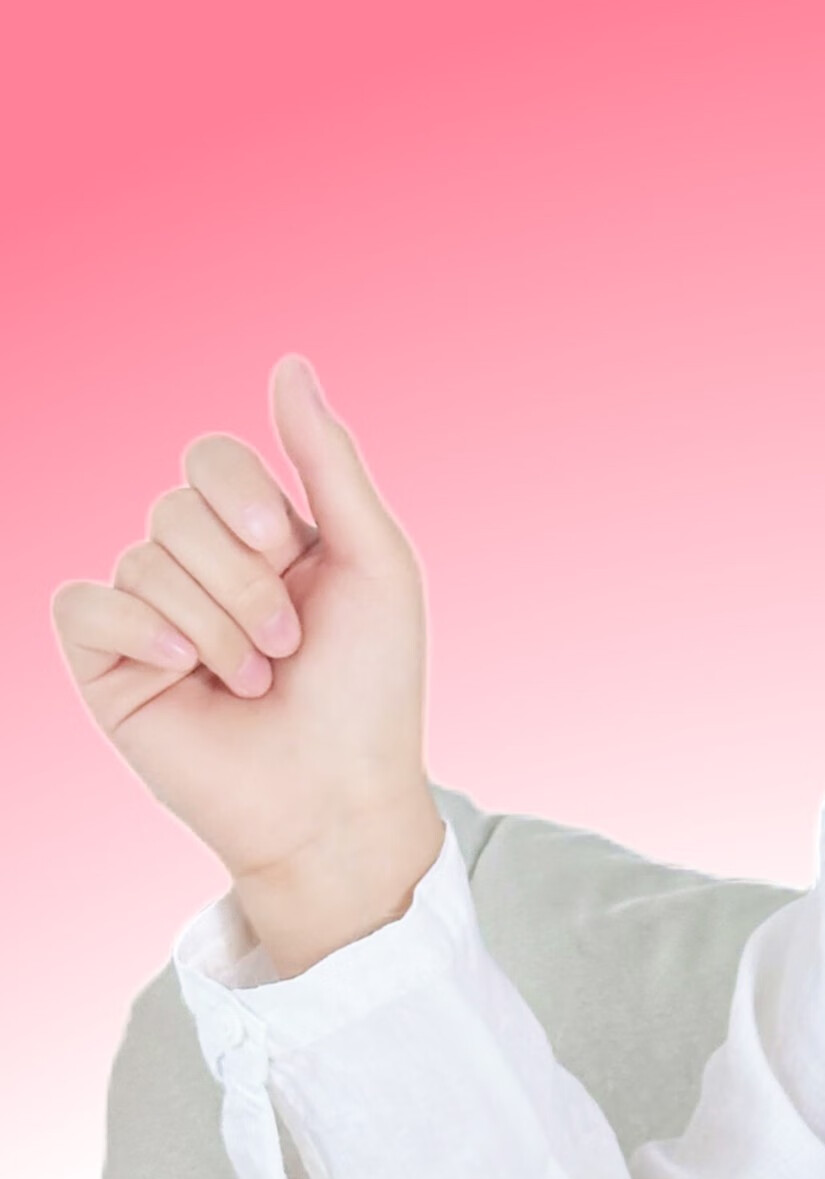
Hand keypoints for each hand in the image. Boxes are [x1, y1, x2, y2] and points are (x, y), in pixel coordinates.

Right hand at [52, 354, 440, 972]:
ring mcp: (149, 620)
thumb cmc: (371, 695)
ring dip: (215, 624)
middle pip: (176, 507)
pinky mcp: (109, 669)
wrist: (341, 801)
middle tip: (286, 647)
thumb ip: (328, 462)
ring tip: (256, 683)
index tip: (287, 547)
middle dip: (241, 578)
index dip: (243, 493)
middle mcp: (198, 572)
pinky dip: (140, 630)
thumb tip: (288, 364)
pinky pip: (85, 604)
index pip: (210, 458)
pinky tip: (186, 672)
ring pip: (143, 559)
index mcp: (257, 540)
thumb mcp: (373, 562)